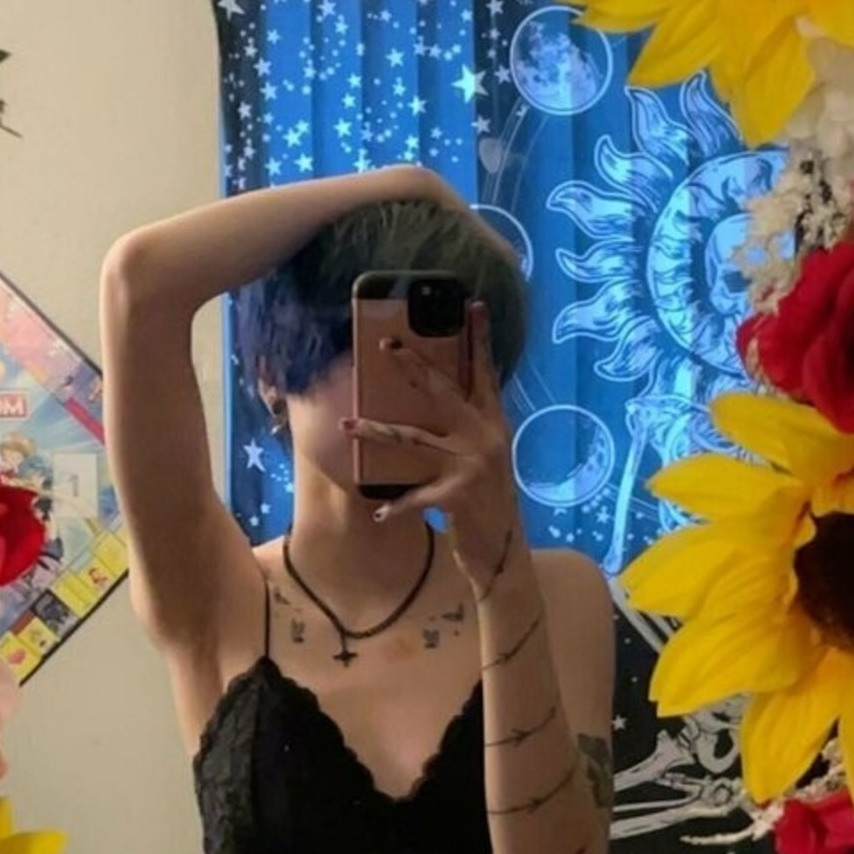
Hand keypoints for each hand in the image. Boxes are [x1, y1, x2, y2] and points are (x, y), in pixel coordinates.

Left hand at [338, 302, 526, 596]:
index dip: (480, 340)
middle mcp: (485, 437)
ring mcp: (471, 464)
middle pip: (443, 393)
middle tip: (385, 346)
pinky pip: (416, 496)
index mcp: (493, 423)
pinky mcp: (458, 494)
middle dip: (413, 368)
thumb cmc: (486, 499)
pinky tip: (378, 513)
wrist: (503, 548)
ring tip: (349, 423)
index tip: (473, 305)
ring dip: (376, 432)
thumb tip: (437, 396)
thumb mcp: (485, 457)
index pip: (485, 374)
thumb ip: (468, 427)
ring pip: (412, 439)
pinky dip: (396, 506)